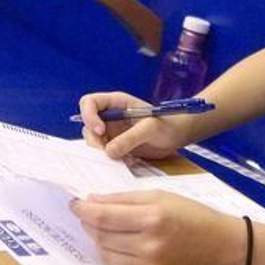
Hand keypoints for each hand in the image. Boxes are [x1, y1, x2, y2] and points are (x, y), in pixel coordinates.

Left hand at [70, 190, 245, 264]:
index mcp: (152, 218)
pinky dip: (114, 255)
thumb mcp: (160, 196)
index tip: (75, 203)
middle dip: (90, 223)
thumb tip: (92, 202)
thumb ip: (124, 199)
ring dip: (100, 240)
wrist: (223, 247)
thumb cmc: (193, 215)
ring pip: (106, 254)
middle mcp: (149, 245)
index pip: (103, 216)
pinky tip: (120, 244)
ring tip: (106, 229)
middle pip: (101, 235)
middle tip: (89, 214)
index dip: (83, 210)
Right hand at [77, 91, 196, 160]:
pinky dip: (112, 160)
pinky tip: (129, 161)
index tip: (100, 130)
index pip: (89, 103)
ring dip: (104, 153)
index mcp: (116, 103)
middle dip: (95, 141)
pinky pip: (104, 154)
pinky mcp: (115, 145)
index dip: (89, 116)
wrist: (177, 135)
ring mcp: (111, 131)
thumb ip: (130, 138)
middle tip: (108, 154)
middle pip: (88, 126)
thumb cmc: (168, 124)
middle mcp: (110, 116)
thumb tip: (109, 151)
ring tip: (125, 158)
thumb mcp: (150, 128)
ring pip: (94, 142)